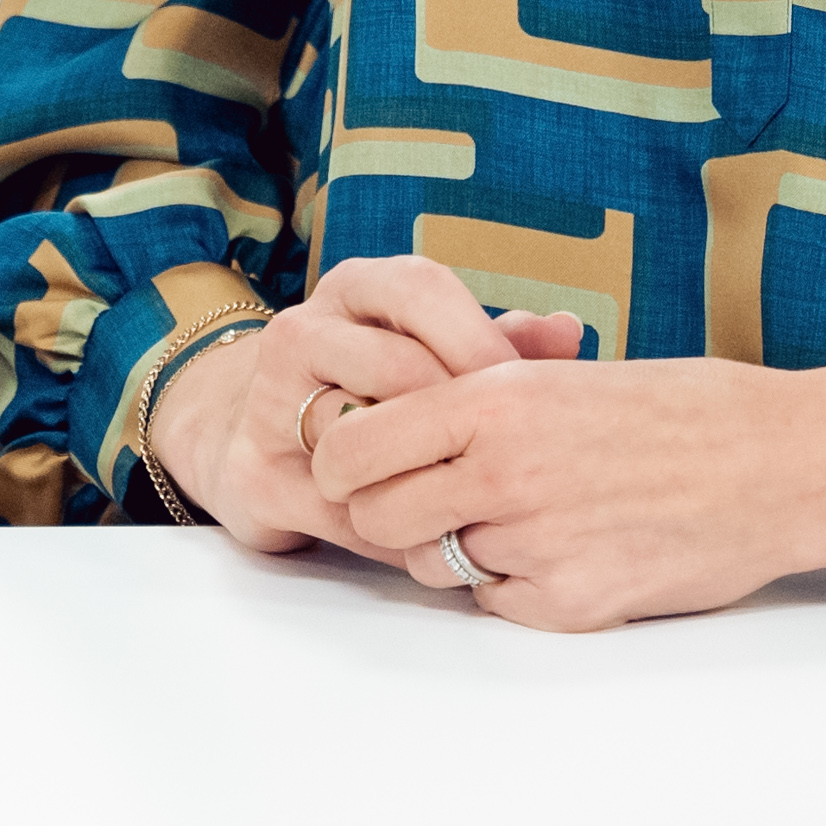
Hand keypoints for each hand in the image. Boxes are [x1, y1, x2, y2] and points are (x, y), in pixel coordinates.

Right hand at [146, 256, 586, 567]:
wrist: (258, 432)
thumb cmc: (372, 386)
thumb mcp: (429, 348)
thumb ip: (497, 340)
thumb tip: (569, 333)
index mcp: (355, 289)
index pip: (419, 290)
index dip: (478, 339)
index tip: (523, 388)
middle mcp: (303, 332)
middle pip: (394, 366)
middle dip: (456, 419)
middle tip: (504, 456)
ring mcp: (268, 402)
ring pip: (360, 439)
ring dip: (421, 478)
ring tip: (467, 497)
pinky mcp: (255, 474)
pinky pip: (338, 509)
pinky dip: (392, 528)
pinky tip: (430, 536)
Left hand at [309, 357, 825, 631]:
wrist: (780, 462)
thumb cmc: (681, 407)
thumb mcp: (563, 376)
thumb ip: (478, 401)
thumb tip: (393, 422)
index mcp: (491, 401)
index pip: (352, 447)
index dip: (343, 462)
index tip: (355, 465)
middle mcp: (499, 472)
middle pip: (377, 518)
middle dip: (391, 514)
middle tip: (431, 500)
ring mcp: (533, 543)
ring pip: (437, 564)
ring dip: (461, 548)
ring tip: (527, 515)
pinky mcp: (570, 603)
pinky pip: (499, 603)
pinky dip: (518, 584)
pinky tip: (574, 546)